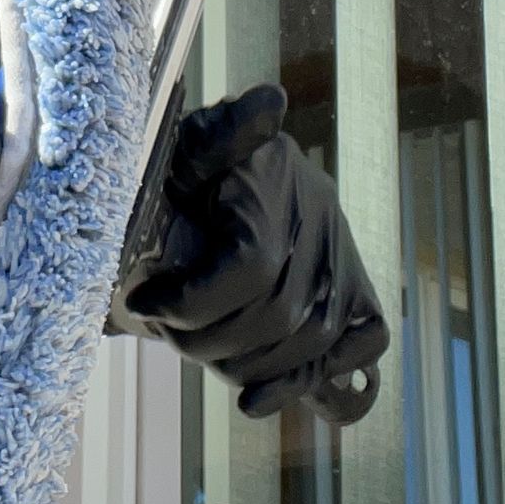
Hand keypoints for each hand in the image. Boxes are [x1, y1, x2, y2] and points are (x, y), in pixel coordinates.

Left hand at [116, 84, 387, 423]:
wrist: (212, 184)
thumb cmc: (183, 169)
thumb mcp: (182, 143)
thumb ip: (216, 133)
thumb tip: (269, 103)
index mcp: (276, 183)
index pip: (251, 266)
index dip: (193, 300)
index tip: (143, 302)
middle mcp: (323, 222)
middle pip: (277, 317)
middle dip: (207, 339)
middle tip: (163, 332)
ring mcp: (346, 263)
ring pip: (313, 344)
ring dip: (245, 365)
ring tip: (196, 351)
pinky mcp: (360, 296)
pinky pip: (361, 354)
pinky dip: (312, 385)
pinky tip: (257, 400)